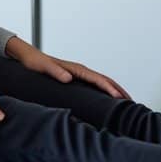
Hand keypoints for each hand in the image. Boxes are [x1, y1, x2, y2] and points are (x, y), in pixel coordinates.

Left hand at [7, 38, 130, 99]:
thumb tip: (68, 78)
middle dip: (119, 91)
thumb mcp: (43, 67)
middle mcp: (80, 71)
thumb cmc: (35, 63)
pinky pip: (95, 86)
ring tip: (126, 104)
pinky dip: (105, 92)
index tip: (120, 98)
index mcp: (76, 69)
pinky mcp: (76, 79)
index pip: (98, 79)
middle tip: (133, 104)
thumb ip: (55, 72)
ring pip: (102, 83)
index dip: (110, 88)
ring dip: (115, 92)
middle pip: (105, 81)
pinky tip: (107, 102)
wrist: (27, 57)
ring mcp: (79, 75)